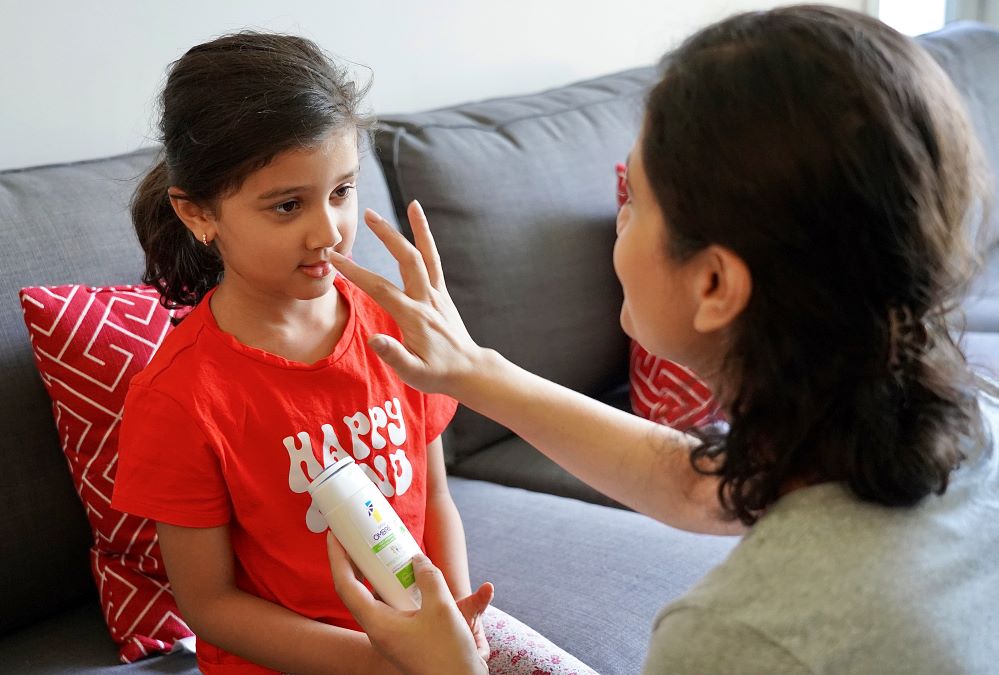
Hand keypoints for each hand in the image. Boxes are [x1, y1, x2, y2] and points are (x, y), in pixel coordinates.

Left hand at [328, 533, 492, 674]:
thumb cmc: (448, 655)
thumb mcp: (442, 609)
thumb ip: (429, 578)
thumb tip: (418, 561)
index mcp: (378, 624)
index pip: (346, 586)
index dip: (338, 559)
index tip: (335, 537)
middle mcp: (378, 630)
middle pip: (355, 591)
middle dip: (354, 563)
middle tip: (356, 538)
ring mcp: (389, 634)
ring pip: (374, 598)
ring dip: (375, 574)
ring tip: (380, 550)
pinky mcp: (402, 636)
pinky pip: (390, 605)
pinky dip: (394, 587)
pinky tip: (407, 576)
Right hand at [329, 201, 486, 396]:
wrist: (468, 370)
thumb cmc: (438, 373)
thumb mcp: (414, 373)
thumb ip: (394, 356)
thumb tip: (374, 340)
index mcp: (414, 317)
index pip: (381, 289)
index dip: (356, 273)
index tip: (335, 259)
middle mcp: (427, 300)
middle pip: (407, 260)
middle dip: (388, 236)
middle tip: (368, 214)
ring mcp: (437, 294)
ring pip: (427, 256)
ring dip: (418, 230)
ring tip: (412, 204)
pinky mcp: (442, 293)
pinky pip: (435, 262)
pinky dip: (429, 242)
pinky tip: (422, 225)